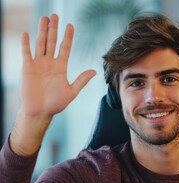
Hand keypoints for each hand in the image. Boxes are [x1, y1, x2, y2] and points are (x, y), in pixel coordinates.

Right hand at [10, 14, 95, 155]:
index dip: (67, 37)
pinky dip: (26, 44)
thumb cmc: (56, 104)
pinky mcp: (27, 68)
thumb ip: (81, 80)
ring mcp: (38, 64)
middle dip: (54, 29)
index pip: (65, 48)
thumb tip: (94, 71)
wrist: (40, 112)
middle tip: (55, 16)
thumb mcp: (71, 91)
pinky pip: (26, 53)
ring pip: (40, 44)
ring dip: (42, 32)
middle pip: (52, 42)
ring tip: (44, 18)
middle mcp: (50, 63)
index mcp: (61, 67)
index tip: (70, 26)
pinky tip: (26, 34)